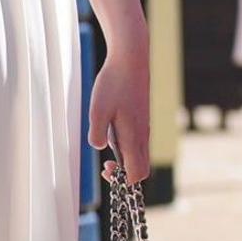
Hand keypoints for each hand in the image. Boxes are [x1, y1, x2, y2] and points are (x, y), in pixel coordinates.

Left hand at [85, 41, 151, 174]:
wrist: (131, 60)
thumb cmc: (113, 83)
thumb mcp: (97, 110)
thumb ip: (97, 133)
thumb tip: (100, 148)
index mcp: (133, 137)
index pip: (137, 174)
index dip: (123, 181)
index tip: (106, 169)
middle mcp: (142, 135)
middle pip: (142, 169)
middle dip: (125, 175)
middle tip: (105, 166)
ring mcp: (143, 127)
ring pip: (140, 156)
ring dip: (125, 161)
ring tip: (107, 153)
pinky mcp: (141, 119)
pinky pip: (138, 143)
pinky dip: (127, 149)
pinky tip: (112, 133)